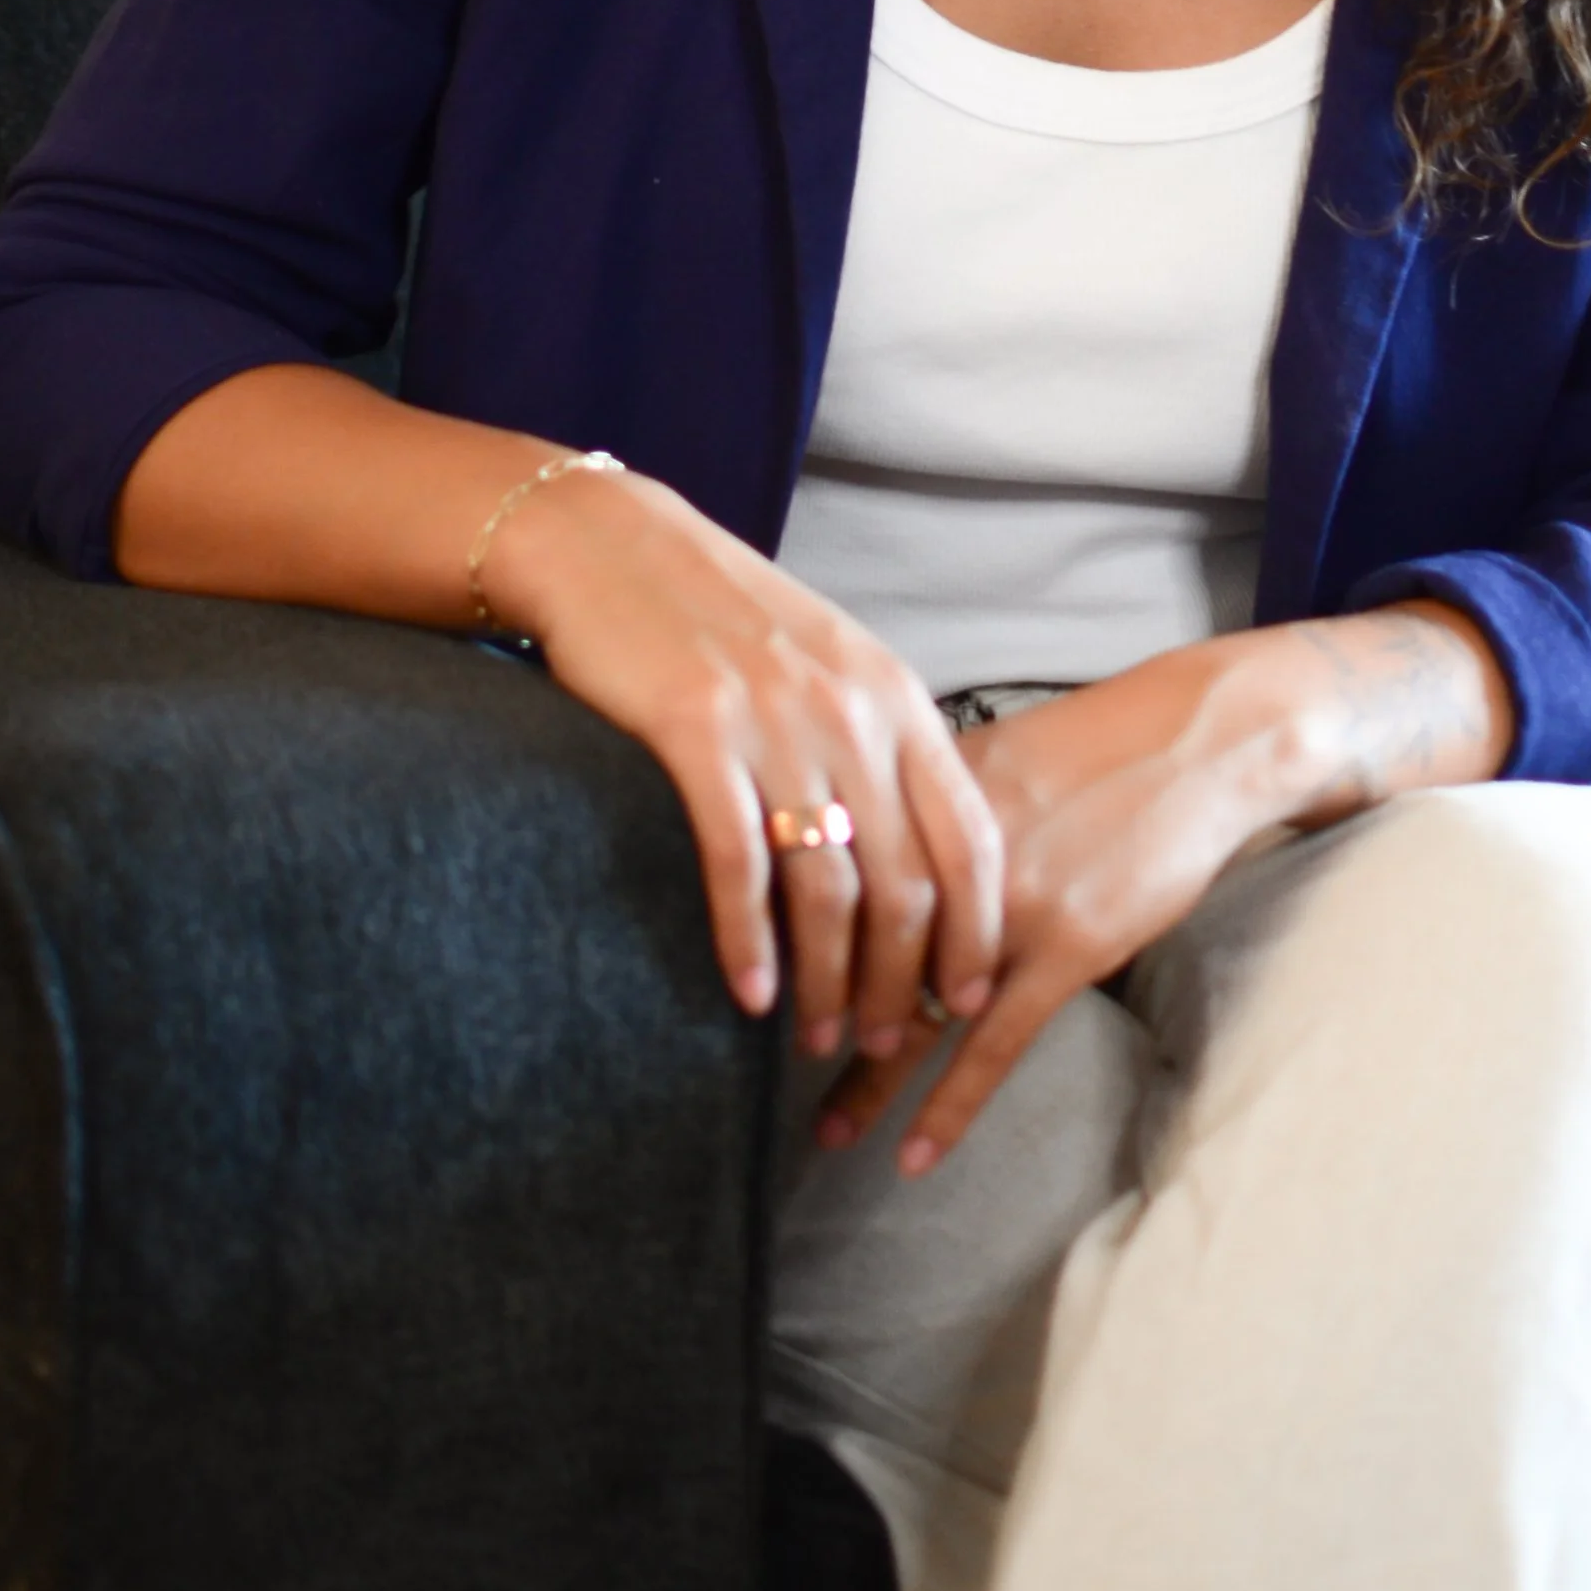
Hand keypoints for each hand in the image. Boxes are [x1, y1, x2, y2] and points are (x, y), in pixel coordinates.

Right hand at [485, 462, 1002, 1051]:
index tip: (963, 1001)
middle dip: (898, 984)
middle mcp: (851, 713)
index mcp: (897, 698)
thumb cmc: (724, 614)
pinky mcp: (696, 733)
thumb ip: (877, 741)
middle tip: (881, 1046)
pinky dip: (747, 941)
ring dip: (826, 982)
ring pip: (827, 889)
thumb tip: (913, 847)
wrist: (615, 544)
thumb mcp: (830, 662)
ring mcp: (776, 723)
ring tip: (813, 1039)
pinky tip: (749, 992)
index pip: (969, 838)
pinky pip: (738, 863)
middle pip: (905, 883)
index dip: (975, 932)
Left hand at [816, 600, 1511, 1170]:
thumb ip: (925, 801)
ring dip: (868, 1078)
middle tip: (761, 1072)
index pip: (839, 878)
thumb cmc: (1101, 747)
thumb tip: (862, 833)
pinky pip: (994, 1045)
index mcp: (927, 800)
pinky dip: (951, 1105)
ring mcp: (1009, 906)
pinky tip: (914, 1154)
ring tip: (827, 1135)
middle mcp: (953, 856)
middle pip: (861, 950)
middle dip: (816, 1015)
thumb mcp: (997, 753)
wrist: (1200, 745)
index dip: (793, 932)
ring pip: (917, 1007)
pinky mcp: (1066, 949)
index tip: (754, 975)